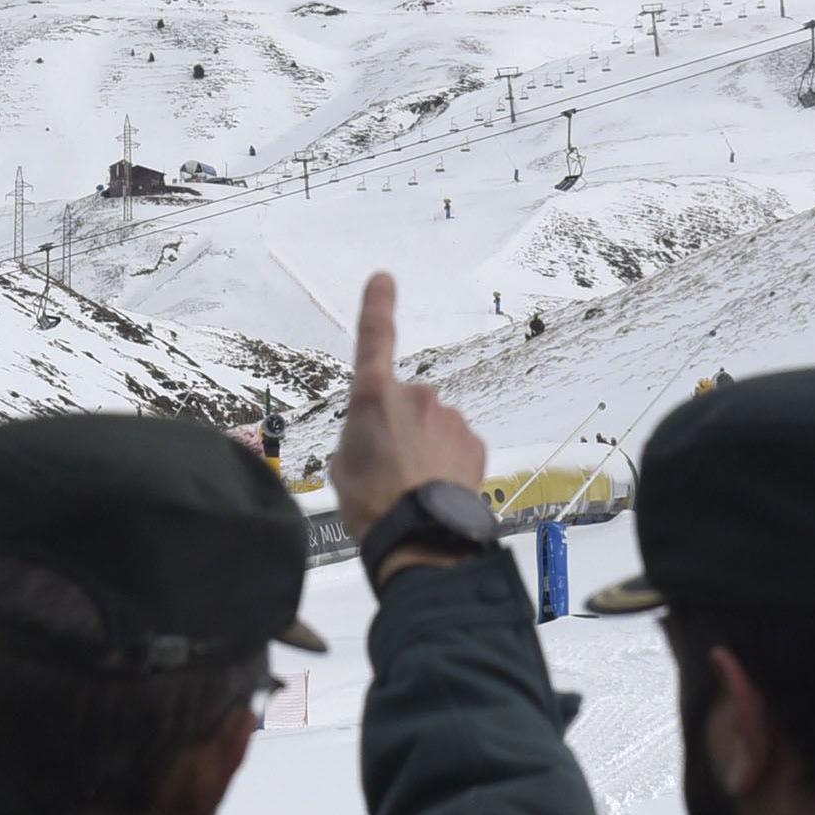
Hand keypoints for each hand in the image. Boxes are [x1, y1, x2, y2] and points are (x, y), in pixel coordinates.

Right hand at [330, 271, 486, 540]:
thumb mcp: (342, 467)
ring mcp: (448, 417)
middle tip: (387, 469)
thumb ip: (357, 439)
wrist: (420, 535)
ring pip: (432, 426)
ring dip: (423, 448)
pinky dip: (447, 463)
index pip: (374, 338)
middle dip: (398, 428)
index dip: (377, 306)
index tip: (383, 280)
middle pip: (404, 404)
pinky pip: (455, 445)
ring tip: (410, 486)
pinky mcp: (473, 441)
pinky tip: (435, 489)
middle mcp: (414, 396)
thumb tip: (371, 441)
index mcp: (372, 397)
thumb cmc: (372, 503)